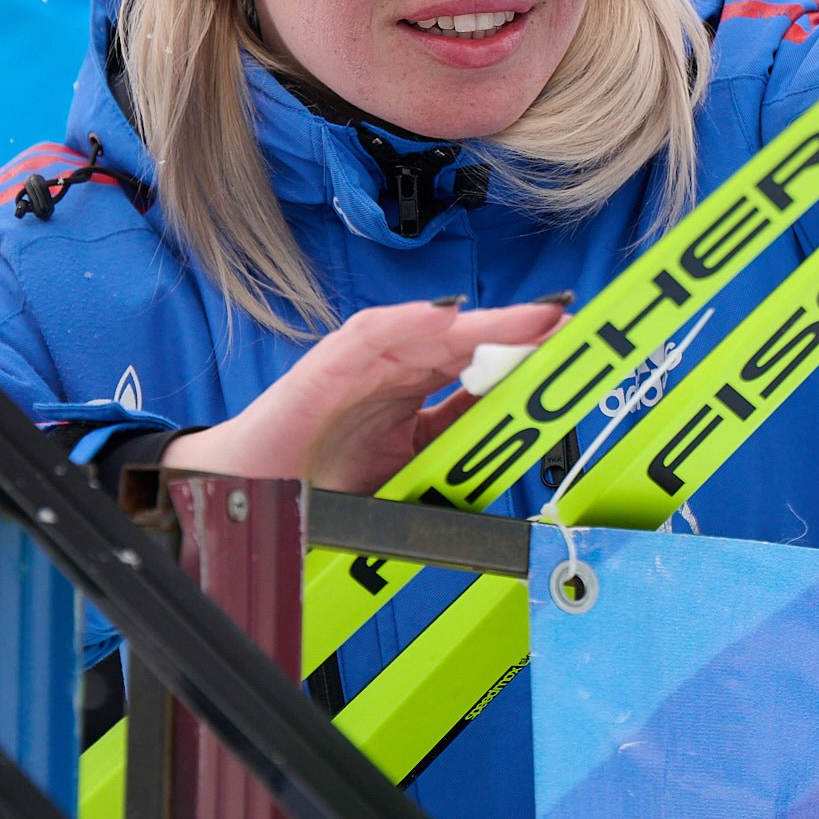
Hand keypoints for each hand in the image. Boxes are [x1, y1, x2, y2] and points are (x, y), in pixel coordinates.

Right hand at [165, 299, 568, 492]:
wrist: (248, 501)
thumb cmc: (321, 488)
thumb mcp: (405, 473)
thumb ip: (452, 448)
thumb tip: (514, 442)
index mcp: (411, 395)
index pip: (477, 369)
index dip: (523, 356)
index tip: (570, 349)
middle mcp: (392, 372)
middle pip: (464, 342)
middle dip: (517, 330)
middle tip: (566, 322)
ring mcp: (360, 365)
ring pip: (429, 331)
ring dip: (482, 322)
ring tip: (528, 318)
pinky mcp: (325, 367)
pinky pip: (370, 336)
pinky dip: (408, 322)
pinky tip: (447, 317)